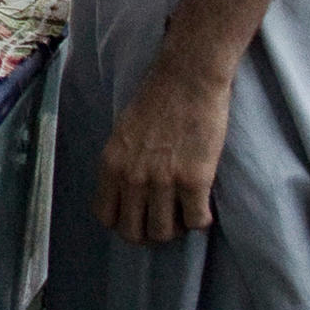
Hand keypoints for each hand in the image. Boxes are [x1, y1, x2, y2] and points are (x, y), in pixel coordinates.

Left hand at [95, 53, 233, 244]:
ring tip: (185, 212)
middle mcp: (132, 177)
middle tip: (166, 220)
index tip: (139, 217)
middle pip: (133, 232)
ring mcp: (163, 180)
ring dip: (176, 229)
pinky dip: (200, 220)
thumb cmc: (158, 99)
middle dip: (150, 233)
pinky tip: (203, 205)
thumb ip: (122, 164)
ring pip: (164, 233)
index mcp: (111, 164)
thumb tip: (129, 195)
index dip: (123, 223)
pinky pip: (196, 221)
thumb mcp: (123, 133)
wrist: (188, 76)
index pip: (105, 216)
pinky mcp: (195, 179)